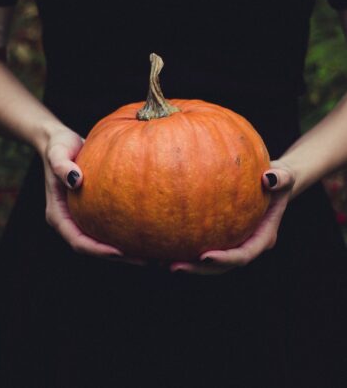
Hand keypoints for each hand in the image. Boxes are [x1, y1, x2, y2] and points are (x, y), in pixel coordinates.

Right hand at [42, 126, 143, 264]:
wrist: (63, 142)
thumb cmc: (59, 146)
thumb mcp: (57, 152)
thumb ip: (61, 165)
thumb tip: (76, 180)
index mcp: (59, 216)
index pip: (78, 241)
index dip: (98, 250)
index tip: (120, 252)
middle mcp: (71, 221)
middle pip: (94, 248)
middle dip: (119, 257)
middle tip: (147, 260)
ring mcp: (84, 218)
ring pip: (105, 241)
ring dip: (127, 250)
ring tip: (154, 252)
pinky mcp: (96, 211)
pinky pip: (113, 226)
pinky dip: (128, 232)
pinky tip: (150, 231)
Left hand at [170, 160, 295, 274]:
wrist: (271, 183)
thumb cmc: (277, 179)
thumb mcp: (285, 175)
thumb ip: (282, 178)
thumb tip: (269, 179)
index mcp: (262, 238)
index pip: (243, 255)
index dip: (225, 260)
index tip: (205, 257)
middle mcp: (245, 245)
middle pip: (221, 267)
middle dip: (198, 270)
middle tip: (173, 267)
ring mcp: (231, 243)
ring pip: (207, 261)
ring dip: (186, 263)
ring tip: (159, 261)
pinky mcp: (219, 236)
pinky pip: (199, 243)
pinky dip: (182, 246)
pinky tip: (160, 244)